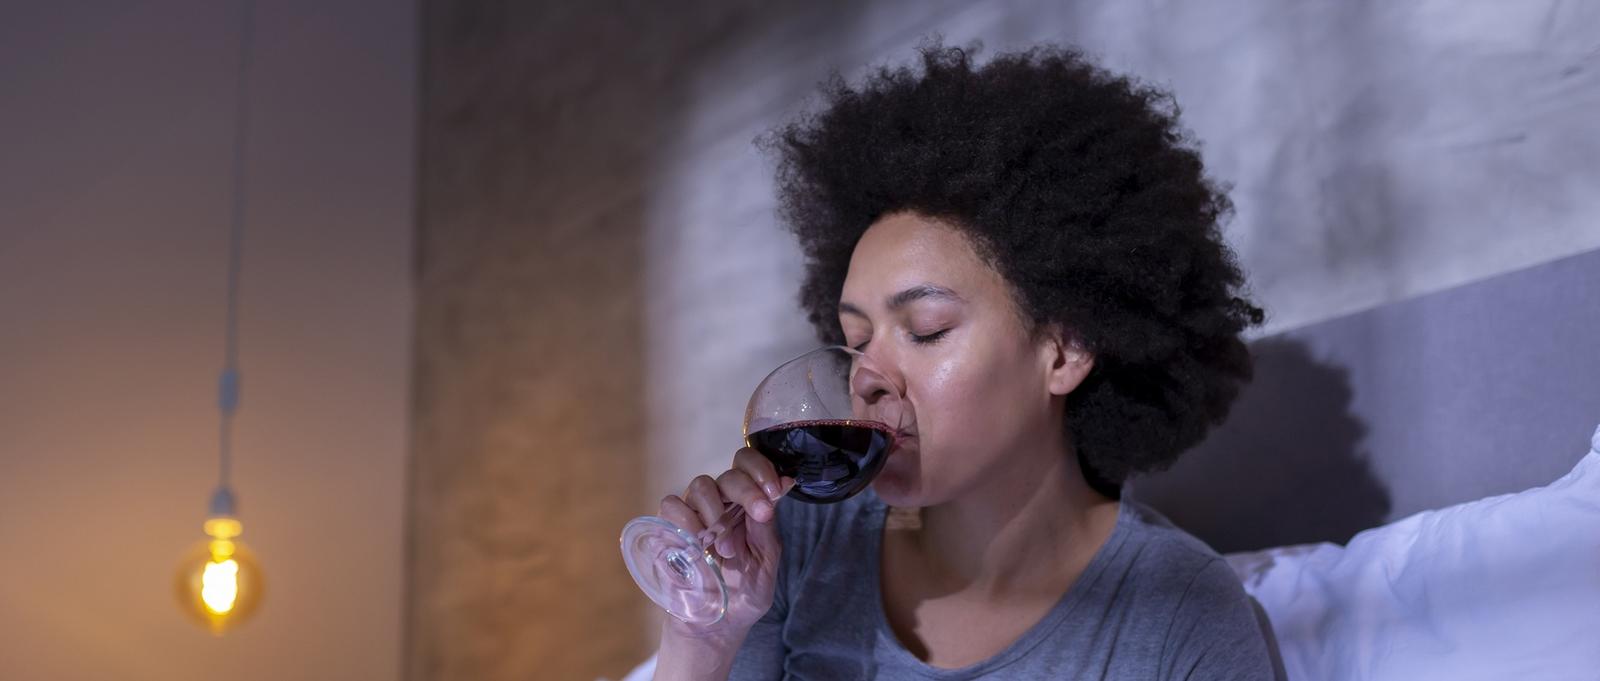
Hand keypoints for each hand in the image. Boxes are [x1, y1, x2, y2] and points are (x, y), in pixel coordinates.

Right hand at [657, 447, 794, 645]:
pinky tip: (697, 544)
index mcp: (746, 506)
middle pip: (729, 474)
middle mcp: (720, 503)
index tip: (773, 492)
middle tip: (759, 515)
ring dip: (717, 513)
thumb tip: (784, 483)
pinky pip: (672, 505)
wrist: (716, 626)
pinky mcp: (669, 527)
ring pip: (701, 485)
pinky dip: (686, 521)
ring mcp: (693, 513)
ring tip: (724, 548)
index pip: (749, 465)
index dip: (761, 469)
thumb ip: (769, 525)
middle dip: (747, 491)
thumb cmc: (743, 594)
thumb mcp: (766, 562)